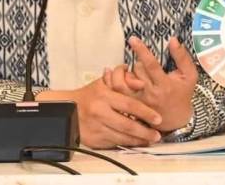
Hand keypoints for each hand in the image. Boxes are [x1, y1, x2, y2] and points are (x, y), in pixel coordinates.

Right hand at [37, 78, 161, 148]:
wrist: (66, 108)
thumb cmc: (89, 95)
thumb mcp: (104, 83)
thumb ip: (123, 80)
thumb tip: (140, 82)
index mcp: (104, 96)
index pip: (129, 105)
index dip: (145, 112)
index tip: (158, 118)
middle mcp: (100, 112)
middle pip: (127, 124)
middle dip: (145, 131)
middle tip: (157, 134)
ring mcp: (97, 127)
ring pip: (122, 137)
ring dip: (138, 140)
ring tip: (150, 140)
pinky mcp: (94, 139)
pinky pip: (114, 143)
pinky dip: (127, 144)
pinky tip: (136, 143)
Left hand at [120, 36, 197, 131]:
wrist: (177, 120)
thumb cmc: (183, 93)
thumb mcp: (189, 75)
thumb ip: (182, 57)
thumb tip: (173, 39)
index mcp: (164, 85)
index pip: (151, 66)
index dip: (142, 51)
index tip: (133, 39)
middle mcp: (150, 94)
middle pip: (136, 72)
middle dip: (136, 62)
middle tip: (139, 60)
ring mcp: (138, 102)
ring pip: (121, 84)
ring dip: (120, 72)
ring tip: (124, 67)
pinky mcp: (130, 108)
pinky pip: (116, 93)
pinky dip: (111, 81)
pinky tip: (112, 74)